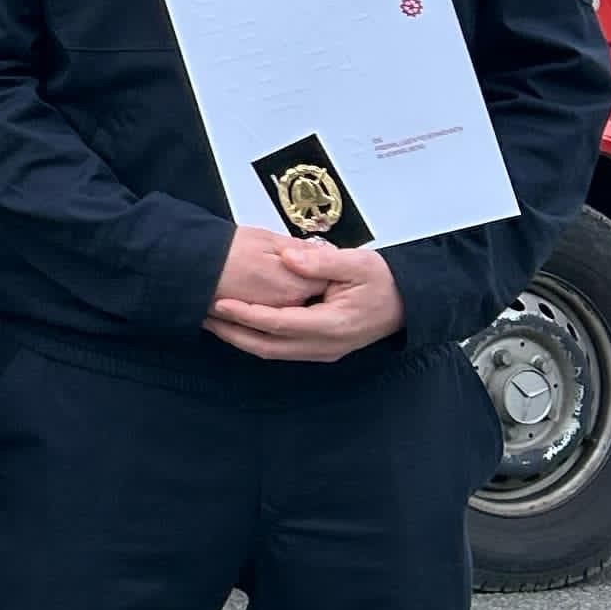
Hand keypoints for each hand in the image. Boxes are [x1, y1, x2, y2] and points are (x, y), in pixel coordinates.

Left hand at [207, 232, 406, 362]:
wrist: (408, 302)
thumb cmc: (382, 279)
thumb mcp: (357, 262)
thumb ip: (322, 261)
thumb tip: (288, 256)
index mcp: (332, 324)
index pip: (279, 323)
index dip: (247, 315)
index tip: (219, 303)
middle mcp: (324, 345)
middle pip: (268, 347)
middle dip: (232, 333)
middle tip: (202, 315)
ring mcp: (322, 352)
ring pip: (272, 352)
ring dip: (240, 339)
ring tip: (211, 321)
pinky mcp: (319, 349)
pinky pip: (280, 349)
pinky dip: (256, 339)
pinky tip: (238, 325)